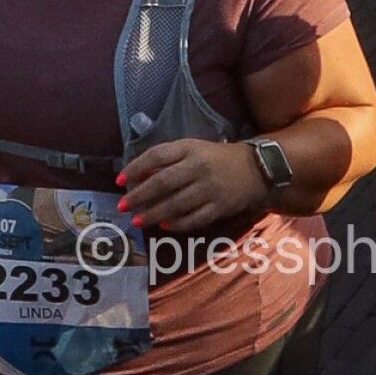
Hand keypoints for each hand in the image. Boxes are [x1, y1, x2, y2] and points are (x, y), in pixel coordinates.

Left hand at [121, 138, 265, 231]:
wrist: (256, 168)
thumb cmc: (216, 158)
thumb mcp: (193, 149)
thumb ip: (169, 159)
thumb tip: (138, 176)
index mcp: (190, 148)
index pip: (157, 156)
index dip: (136, 168)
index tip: (119, 181)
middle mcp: (199, 167)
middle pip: (163, 182)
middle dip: (139, 196)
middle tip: (123, 206)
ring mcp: (210, 188)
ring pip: (176, 204)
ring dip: (154, 213)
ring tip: (137, 220)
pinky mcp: (220, 206)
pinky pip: (195, 218)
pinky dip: (178, 224)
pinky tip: (164, 226)